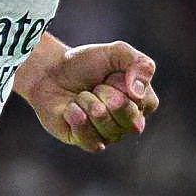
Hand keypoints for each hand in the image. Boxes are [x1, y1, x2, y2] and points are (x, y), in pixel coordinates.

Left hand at [17, 38, 158, 153]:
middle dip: (104, 92)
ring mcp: (110, 135)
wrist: (51, 73)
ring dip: (87, 101)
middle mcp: (129, 123)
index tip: (111, 75)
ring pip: (103, 122)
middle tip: (95, 86)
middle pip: (125, 113)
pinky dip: (74, 115)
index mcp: (141, 103)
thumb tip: (138, 94)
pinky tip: (71, 109)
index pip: (143, 101)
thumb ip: (140, 64)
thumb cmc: (86, 63)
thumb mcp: (117, 52)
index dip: (122, 83)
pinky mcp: (89, 143)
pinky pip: (87, 136)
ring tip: (82, 95)